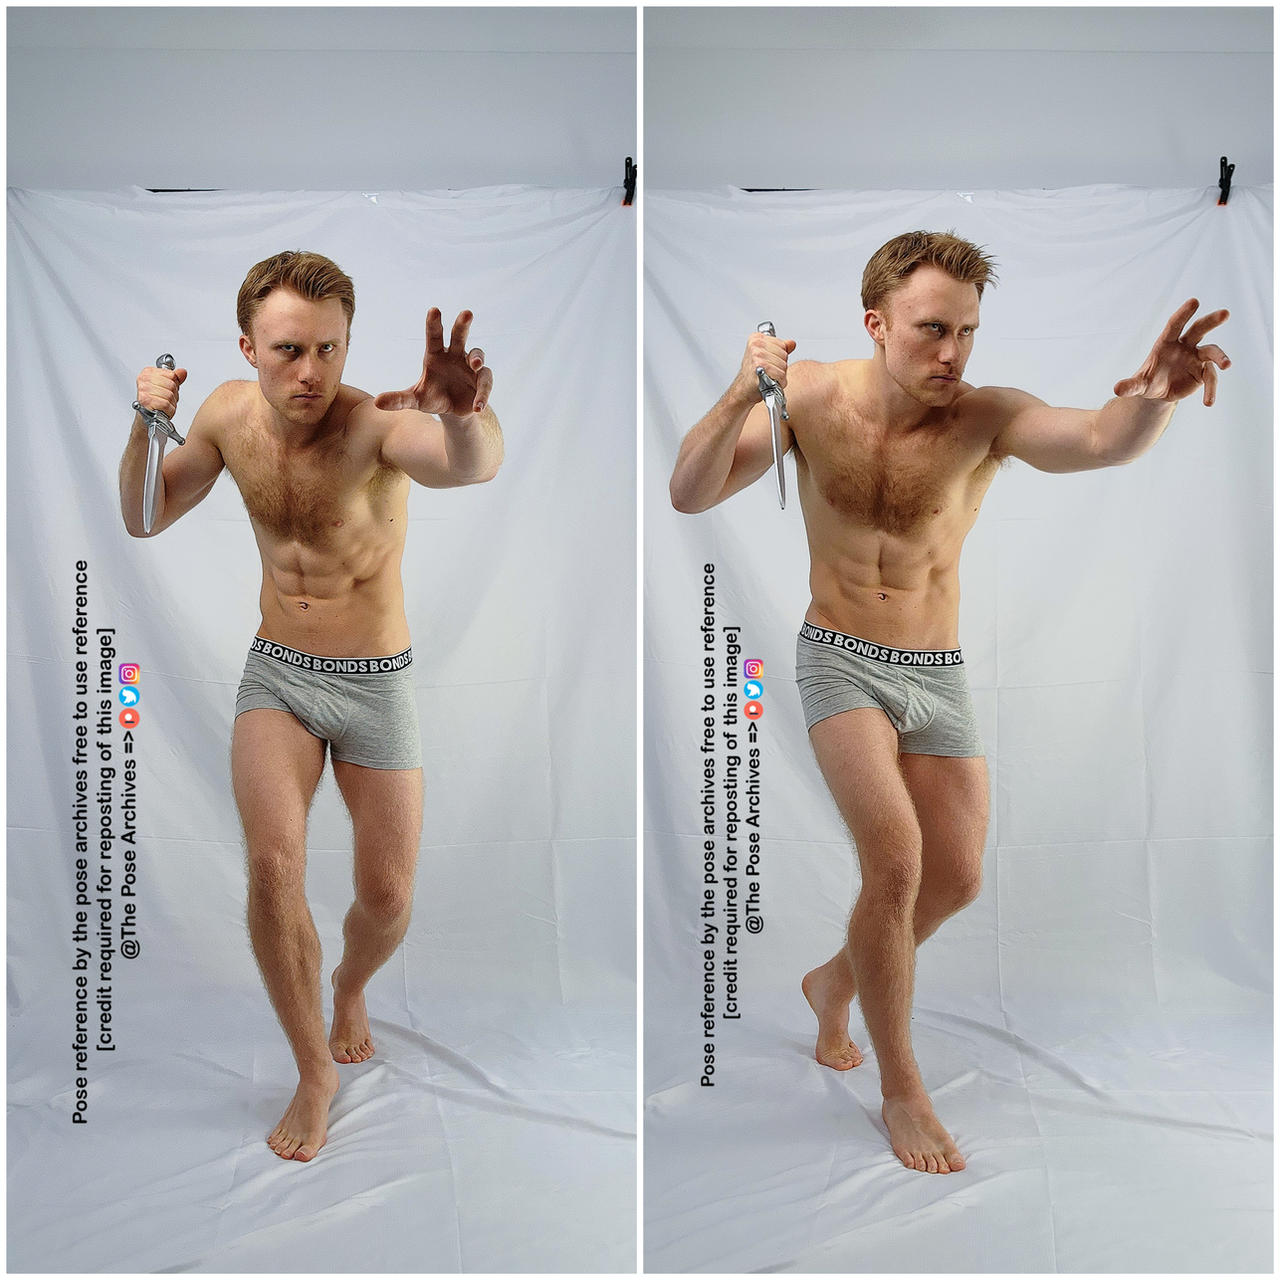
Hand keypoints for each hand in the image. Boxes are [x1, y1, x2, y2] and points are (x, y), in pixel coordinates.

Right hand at [136, 364, 186, 418]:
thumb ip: (175, 378)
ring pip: (170, 395)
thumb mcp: (166, 386)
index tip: (166, 389)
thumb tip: (183, 372)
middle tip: (165, 399)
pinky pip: (166, 404)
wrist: (146, 416)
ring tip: (164, 405)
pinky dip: (169, 410)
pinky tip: (163, 410)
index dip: (174, 384)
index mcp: (148, 372)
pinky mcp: (146, 401)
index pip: (171, 374)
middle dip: (173, 395)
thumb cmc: (155, 401)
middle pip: (171, 385)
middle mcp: (144, 380)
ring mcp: (144, 390)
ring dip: (171, 403)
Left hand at [375, 309, 492, 418]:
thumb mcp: (415, 399)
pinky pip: (485, 383)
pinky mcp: (482, 382)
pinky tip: (477, 407)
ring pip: (478, 355)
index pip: (435, 336)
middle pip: (459, 336)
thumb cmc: (432, 397)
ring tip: (475, 365)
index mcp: (436, 355)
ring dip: (478, 358)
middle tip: (467, 313)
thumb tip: (377, 403)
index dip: (434, 323)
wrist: (452, 410)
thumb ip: (399, 399)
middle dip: (462, 325)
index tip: (434, 309)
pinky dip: (483, 394)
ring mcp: (471, 367)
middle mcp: (455, 356)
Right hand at [736, 330, 795, 400]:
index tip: (767, 362)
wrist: (742, 390)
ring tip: (767, 377)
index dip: (778, 356)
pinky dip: (779, 382)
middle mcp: (756, 345)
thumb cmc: (752, 375)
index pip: (782, 344)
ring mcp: (758, 355)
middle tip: (767, 371)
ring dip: (779, 375)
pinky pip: (781, 374)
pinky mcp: (761, 367)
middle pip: (784, 354)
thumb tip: (792, 343)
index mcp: (756, 338)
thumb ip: (780, 348)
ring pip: (784, 365)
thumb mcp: (765, 356)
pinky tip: (769, 382)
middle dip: (779, 366)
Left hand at [1114, 299, 1229, 406]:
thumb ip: (1129, 386)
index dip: (1184, 313)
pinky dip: (1211, 389)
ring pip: (1212, 351)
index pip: (1175, 325)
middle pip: (1199, 329)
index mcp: (1166, 343)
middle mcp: (1184, 346)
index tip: (1195, 301)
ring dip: (1220, 357)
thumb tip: (1117, 389)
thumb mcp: (1138, 386)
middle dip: (1211, 321)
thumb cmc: (1147, 382)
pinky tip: (1208, 402)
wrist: (1158, 393)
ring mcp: (1196, 357)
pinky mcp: (1203, 371)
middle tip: (1225, 313)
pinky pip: (1210, 378)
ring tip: (1227, 365)